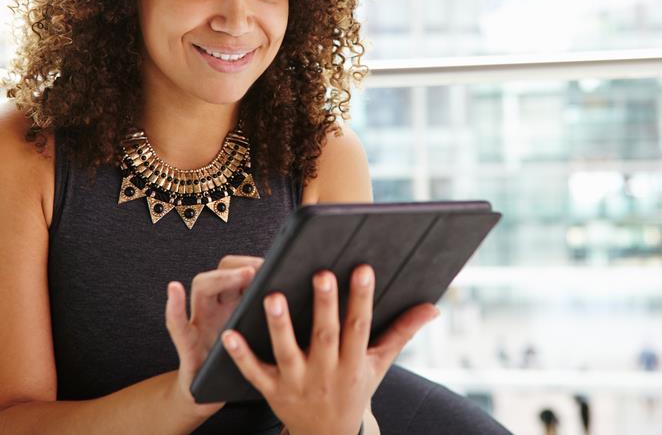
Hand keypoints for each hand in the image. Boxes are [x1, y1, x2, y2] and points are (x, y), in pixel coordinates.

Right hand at [165, 255, 264, 417]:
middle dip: (243, 265)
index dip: (261, 262)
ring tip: (243, 276)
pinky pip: (176, 323)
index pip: (246, 269)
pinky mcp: (187, 344)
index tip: (280, 260)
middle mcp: (217, 306)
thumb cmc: (243, 366)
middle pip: (224, 271)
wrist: (209, 398)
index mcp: (237, 302)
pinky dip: (173, 305)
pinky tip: (174, 288)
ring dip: (221, 278)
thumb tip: (315, 302)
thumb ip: (276, 319)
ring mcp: (199, 321)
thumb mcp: (263, 340)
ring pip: (202, 287)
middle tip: (263, 268)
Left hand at [220, 265, 438, 434]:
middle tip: (321, 274)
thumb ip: (402, 332)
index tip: (363, 269)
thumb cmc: (354, 389)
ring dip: (280, 326)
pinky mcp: (271, 392)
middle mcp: (326, 374)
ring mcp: (297, 384)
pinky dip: (242, 355)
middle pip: (325, 336)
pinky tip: (229, 333)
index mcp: (354, 364)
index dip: (362, 299)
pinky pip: (254, 373)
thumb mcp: (380, 365)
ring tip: (273, 297)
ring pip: (287, 353)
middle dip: (325, 306)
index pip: (360, 327)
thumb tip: (433, 307)